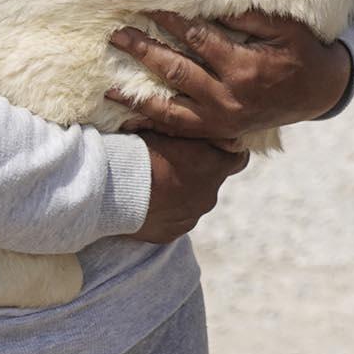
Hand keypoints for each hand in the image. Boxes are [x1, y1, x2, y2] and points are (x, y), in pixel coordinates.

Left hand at [109, 9, 352, 145]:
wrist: (318, 92)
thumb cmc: (301, 51)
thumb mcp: (285, 27)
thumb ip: (248, 16)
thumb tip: (210, 1)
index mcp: (246, 69)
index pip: (198, 39)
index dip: (170, 20)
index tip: (146, 5)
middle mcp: (230, 98)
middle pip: (176, 72)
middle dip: (144, 51)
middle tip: (116, 35)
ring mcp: (223, 120)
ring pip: (171, 109)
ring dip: (137, 95)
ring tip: (107, 85)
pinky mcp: (219, 132)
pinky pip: (180, 131)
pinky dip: (152, 125)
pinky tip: (127, 118)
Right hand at [127, 130, 245, 242]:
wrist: (114, 185)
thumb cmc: (143, 150)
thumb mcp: (170, 128)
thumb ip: (190, 129)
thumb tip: (194, 121)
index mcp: (215, 167)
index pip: (239, 159)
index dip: (226, 153)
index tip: (211, 148)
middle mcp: (209, 195)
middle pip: (210, 182)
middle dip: (196, 175)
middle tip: (170, 165)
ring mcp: (191, 217)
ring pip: (190, 203)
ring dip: (177, 195)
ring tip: (151, 185)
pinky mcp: (171, 233)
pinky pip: (172, 221)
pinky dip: (162, 213)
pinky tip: (143, 203)